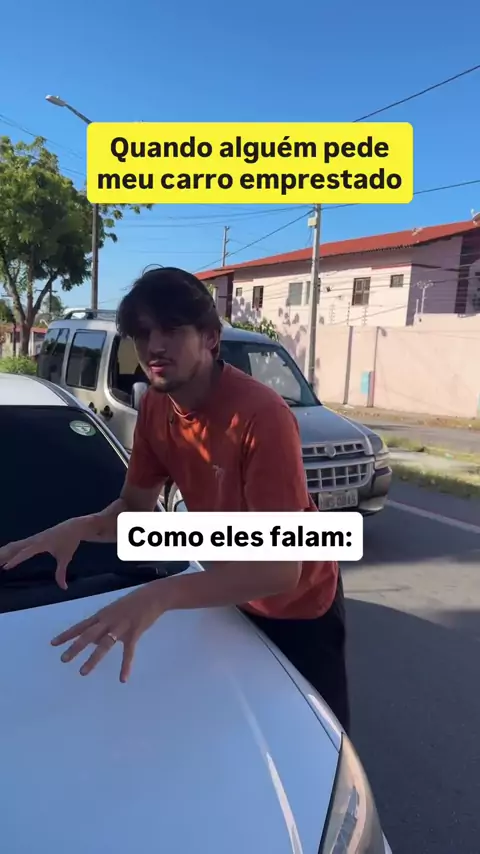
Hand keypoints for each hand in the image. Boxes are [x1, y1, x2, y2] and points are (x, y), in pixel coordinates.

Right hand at [0, 517, 88, 589]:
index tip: (6, 567)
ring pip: (14, 545)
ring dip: (3, 552)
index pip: (25, 552)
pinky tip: (1, 555)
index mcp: (41, 543)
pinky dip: (8, 549)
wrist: (74, 527)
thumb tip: (64, 588)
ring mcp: (32, 539)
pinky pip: (17, 545)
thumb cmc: (70, 542)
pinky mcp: (32, 539)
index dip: (16, 560)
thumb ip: (61, 573)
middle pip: (15, 547)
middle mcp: (34, 540)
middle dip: (3, 555)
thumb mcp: (66, 558)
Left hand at [51, 582, 165, 680]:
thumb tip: (94, 641)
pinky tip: (123, 678)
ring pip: (104, 644)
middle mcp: (108, 620)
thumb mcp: (114, 611)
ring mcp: (121, 626)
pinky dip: (125, 666)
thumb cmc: (133, 603)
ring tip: (83, 672)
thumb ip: (103, 625)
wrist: (153, 596)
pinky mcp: (134, 632)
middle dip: (75, 647)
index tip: (53, 643)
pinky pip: (128, 652)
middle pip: (88, 635)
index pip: (81, 626)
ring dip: (93, 659)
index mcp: (102, 615)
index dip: (67, 634)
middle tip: (63, 659)